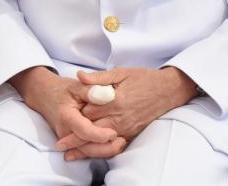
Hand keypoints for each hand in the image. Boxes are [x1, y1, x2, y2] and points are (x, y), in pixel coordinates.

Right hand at [9, 67, 124, 159]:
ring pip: (87, 152)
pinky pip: (86, 150)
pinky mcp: (71, 142)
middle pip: (87, 147)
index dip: (99, 134)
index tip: (113, 132)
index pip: (84, 131)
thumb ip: (91, 89)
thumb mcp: (77, 85)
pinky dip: (99, 150)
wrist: (45, 96)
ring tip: (121, 143)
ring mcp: (67, 139)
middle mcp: (65, 132)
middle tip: (123, 140)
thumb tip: (106, 94)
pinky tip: (112, 146)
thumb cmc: (63, 90)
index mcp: (67, 117)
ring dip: (104, 151)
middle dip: (106, 147)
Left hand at [56, 67, 196, 160]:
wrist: (168, 90)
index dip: (76, 114)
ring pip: (102, 142)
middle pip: (92, 131)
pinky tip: (93, 154)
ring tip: (70, 154)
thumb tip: (79, 76)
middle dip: (75, 137)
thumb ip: (99, 77)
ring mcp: (127, 128)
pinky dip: (102, 151)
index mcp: (115, 101)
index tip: (65, 115)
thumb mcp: (121, 73)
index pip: (89, 112)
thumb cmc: (144, 78)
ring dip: (86, 149)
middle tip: (59, 144)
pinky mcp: (133, 134)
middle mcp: (120, 118)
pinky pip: (115, 146)